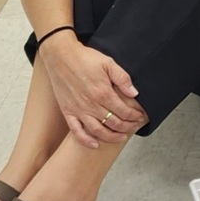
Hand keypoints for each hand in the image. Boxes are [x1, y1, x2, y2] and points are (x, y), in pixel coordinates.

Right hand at [39, 32, 146, 147]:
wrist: (60, 56)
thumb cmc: (84, 58)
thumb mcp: (108, 63)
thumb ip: (122, 78)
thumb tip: (134, 93)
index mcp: (103, 92)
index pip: (124, 111)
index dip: (134, 116)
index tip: (140, 117)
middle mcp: (91, 104)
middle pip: (113, 122)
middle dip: (127, 127)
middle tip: (134, 127)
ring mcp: (78, 109)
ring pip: (98, 131)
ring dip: (112, 137)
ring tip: (121, 137)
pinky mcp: (67, 111)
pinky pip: (76, 131)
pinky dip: (86, 140)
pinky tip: (95, 145)